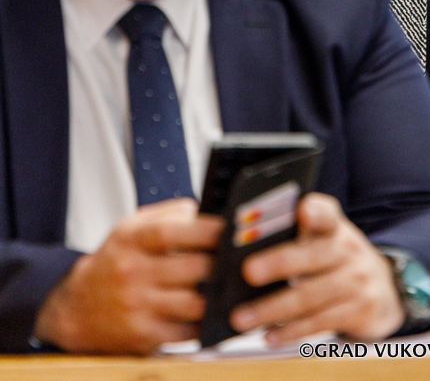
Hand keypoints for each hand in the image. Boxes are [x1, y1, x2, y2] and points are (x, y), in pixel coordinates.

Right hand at [34, 199, 222, 354]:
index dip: (206, 230)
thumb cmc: (113, 262)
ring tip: (225, 286)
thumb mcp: (131, 227)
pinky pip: (186, 332)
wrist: (76, 308)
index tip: (228, 230)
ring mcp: (138, 308)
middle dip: (219, 263)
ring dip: (215, 295)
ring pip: (194, 303)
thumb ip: (167, 214)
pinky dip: (203, 323)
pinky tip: (208, 311)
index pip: (172, 231)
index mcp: (131, 241)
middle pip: (191, 268)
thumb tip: (201, 210)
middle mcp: (132, 273)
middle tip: (235, 260)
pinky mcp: (144, 337)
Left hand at [230, 193, 404, 344]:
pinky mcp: (358, 311)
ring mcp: (355, 282)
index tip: (303, 208)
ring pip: (309, 297)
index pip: (327, 214)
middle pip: (312, 256)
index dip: (316, 211)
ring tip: (242, 318)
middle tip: (249, 270)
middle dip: (278, 263)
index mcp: (335, 227)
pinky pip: (318, 323)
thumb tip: (246, 241)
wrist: (383, 289)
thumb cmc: (337, 259)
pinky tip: (269, 335)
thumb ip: (296, 234)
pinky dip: (291, 332)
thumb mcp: (326, 238)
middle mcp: (348, 251)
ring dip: (272, 309)